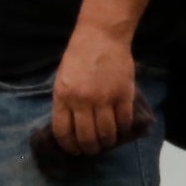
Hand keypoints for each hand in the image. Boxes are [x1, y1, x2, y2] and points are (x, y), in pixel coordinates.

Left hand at [47, 24, 149, 158]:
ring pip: (106, 133)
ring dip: (107, 142)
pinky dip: (122, 129)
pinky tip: (120, 129)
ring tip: (107, 142)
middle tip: (93, 150)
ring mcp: (104, 98)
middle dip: (89, 148)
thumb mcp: (62, 78)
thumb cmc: (79, 56)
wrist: (102, 36)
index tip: (74, 150)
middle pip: (86, 136)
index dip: (69, 145)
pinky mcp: (124, 94)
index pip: (63, 131)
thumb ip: (65, 102)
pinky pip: (124, 120)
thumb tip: (71, 127)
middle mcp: (82, 100)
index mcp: (63, 96)